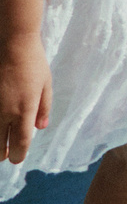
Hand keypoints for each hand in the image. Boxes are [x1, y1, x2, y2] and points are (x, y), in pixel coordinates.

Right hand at [1, 35, 47, 165]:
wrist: (12, 45)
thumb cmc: (32, 63)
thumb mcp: (45, 84)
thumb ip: (43, 108)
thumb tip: (40, 128)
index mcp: (25, 111)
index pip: (21, 143)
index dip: (19, 155)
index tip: (17, 158)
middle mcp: (5, 113)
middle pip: (0, 146)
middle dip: (2, 154)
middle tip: (4, 156)